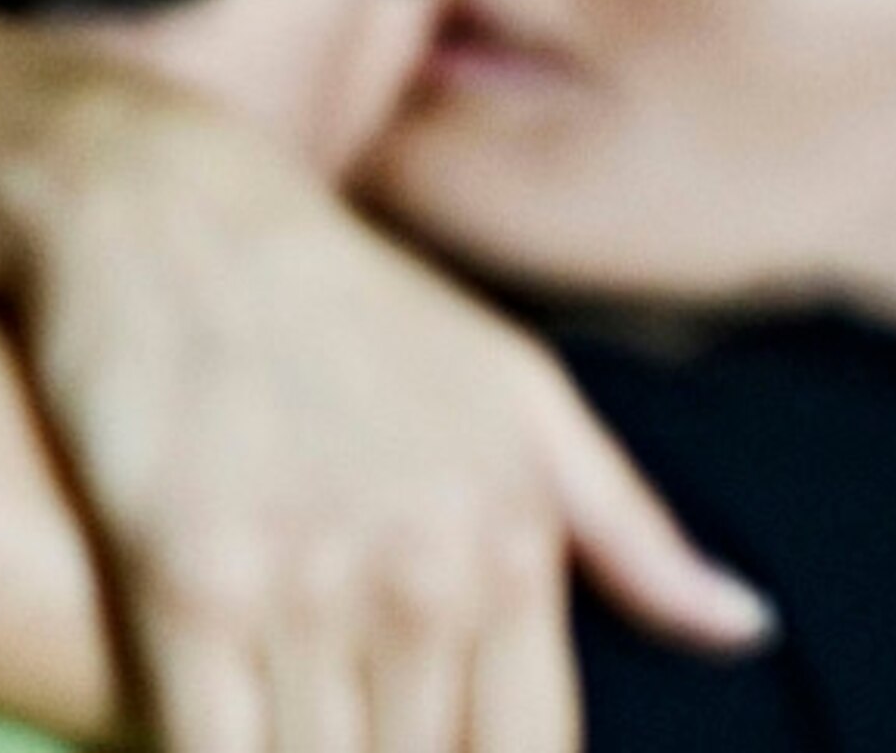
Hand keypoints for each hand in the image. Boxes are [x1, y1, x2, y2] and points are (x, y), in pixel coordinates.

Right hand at [0, 89, 772, 752]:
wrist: (152, 199)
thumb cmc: (331, 293)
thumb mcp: (506, 383)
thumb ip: (624, 524)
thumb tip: (743, 627)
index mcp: (511, 545)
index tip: (419, 740)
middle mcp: (425, 575)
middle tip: (339, 718)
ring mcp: (304, 580)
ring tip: (275, 719)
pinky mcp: (184, 576)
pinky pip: (212, 752)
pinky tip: (209, 727)